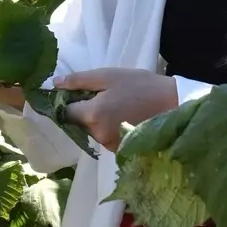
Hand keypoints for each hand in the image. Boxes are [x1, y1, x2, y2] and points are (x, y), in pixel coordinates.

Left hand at [57, 68, 178, 152]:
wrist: (172, 103)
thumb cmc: (140, 85)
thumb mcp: (109, 75)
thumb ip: (79, 80)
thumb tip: (54, 84)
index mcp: (92, 115)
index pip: (66, 111)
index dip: (69, 101)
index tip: (79, 92)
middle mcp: (97, 134)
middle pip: (79, 122)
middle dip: (85, 110)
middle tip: (102, 95)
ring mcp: (109, 145)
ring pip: (92, 130)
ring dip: (97, 119)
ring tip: (114, 104)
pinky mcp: (120, 150)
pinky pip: (104, 137)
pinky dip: (108, 127)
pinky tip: (121, 115)